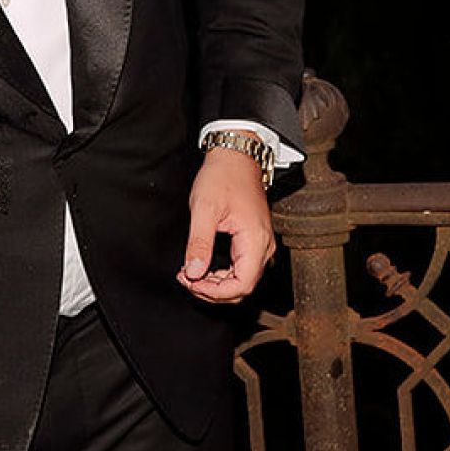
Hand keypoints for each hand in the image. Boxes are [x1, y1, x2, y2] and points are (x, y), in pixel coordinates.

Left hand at [178, 147, 275, 302]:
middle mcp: (264, 246)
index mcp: (255, 240)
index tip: (190, 281)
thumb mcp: (204, 209)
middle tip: (185, 278)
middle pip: (242, 287)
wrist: (236, 158)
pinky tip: (201, 267)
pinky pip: (241, 269)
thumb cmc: (223, 177)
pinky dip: (221, 274)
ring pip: (242, 280)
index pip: (241, 285)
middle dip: (212, 290)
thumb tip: (194, 273)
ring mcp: (260, 245)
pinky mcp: (253, 241)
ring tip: (190, 273)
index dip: (214, 291)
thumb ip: (199, 243)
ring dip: (215, 284)